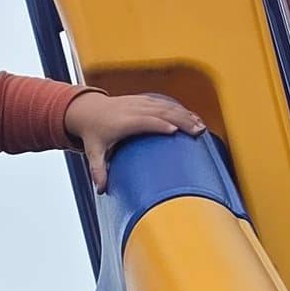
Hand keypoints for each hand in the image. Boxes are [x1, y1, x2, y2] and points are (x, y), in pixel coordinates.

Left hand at [64, 89, 207, 190]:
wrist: (88, 109)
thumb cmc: (93, 132)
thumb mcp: (93, 152)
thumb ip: (98, 170)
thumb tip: (101, 190)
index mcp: (123, 122)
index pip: (144, 121)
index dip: (159, 125)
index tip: (174, 131)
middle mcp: (134, 109)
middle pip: (161, 112)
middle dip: (181, 120)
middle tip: (198, 132)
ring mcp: (140, 103)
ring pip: (167, 106)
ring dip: (185, 115)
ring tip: (201, 127)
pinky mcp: (145, 100)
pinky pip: (166, 103)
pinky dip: (181, 110)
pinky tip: (193, 118)